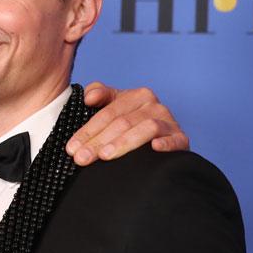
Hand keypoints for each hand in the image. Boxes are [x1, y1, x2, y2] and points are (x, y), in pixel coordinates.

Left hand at [65, 82, 189, 165]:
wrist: (161, 138)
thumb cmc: (130, 122)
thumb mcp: (113, 105)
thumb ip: (99, 94)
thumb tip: (88, 97)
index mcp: (135, 96)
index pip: (107, 113)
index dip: (87, 131)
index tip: (71, 148)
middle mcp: (153, 105)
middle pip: (121, 123)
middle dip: (98, 141)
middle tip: (82, 158)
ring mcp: (168, 121)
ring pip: (145, 128)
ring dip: (124, 142)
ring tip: (105, 156)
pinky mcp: (182, 138)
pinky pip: (176, 139)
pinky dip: (167, 143)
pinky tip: (154, 149)